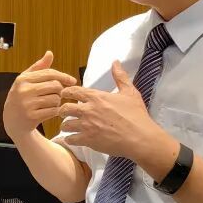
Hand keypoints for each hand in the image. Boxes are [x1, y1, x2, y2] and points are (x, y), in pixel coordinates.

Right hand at [2, 51, 75, 136]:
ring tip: (50, 104)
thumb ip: (39, 67)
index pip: (49, 73)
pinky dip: (55, 111)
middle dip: (59, 90)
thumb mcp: (26, 81)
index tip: (72, 81)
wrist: (11, 121)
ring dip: (57, 102)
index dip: (63, 76)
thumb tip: (50, 53)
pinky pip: (53, 111)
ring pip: (56, 99)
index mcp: (23, 79)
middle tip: (56, 95)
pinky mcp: (32, 117)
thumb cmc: (22, 97)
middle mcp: (23, 90)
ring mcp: (27, 104)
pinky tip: (50, 111)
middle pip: (55, 86)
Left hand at [58, 61, 172, 167]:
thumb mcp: (130, 92)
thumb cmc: (136, 115)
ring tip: (68, 127)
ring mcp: (87, 126)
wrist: (140, 137)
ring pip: (66, 125)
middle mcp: (88, 110)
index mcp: (96, 97)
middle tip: (64, 113)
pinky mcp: (88, 140)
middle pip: (65, 108)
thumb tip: (115, 62)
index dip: (66, 92)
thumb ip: (120, 76)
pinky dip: (70, 139)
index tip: (63, 94)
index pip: (73, 91)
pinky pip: (71, 139)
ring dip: (65, 126)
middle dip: (62, 110)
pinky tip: (72, 139)